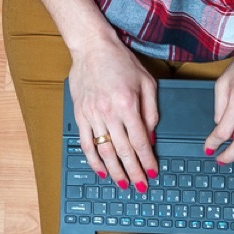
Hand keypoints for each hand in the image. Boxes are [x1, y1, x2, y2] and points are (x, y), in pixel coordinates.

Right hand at [69, 38, 158, 191]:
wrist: (92, 47)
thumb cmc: (121, 62)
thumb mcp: (147, 83)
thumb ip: (151, 112)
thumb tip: (150, 138)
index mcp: (127, 105)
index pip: (140, 141)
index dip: (147, 160)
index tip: (153, 173)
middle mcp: (109, 112)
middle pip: (123, 151)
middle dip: (134, 172)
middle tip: (141, 186)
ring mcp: (92, 115)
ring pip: (104, 151)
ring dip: (115, 170)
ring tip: (123, 183)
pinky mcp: (80, 114)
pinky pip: (86, 143)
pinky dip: (93, 160)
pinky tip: (101, 170)